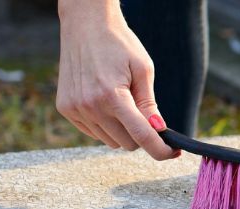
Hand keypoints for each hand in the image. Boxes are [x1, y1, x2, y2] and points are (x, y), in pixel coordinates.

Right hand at [56, 0, 177, 159]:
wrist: (85, 24)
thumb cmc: (118, 43)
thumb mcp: (142, 69)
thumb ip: (149, 104)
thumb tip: (158, 131)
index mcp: (112, 95)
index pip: (141, 136)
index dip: (160, 149)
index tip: (173, 153)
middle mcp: (90, 106)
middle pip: (127, 143)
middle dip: (140, 134)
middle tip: (142, 112)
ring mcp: (75, 109)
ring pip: (110, 141)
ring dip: (121, 130)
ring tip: (119, 100)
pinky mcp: (66, 109)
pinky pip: (93, 132)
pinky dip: (104, 124)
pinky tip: (103, 100)